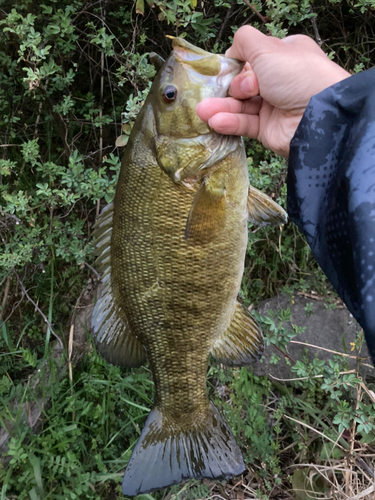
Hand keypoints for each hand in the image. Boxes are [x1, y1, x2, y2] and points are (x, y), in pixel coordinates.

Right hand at [196, 26, 350, 156]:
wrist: (318, 116)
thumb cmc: (296, 75)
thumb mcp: (267, 48)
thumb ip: (244, 42)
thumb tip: (230, 51)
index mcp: (284, 56)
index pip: (253, 58)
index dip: (239, 64)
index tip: (231, 68)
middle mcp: (279, 81)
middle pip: (243, 83)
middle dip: (230, 88)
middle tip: (229, 91)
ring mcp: (273, 106)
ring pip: (240, 105)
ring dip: (221, 107)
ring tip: (202, 111)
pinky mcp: (268, 129)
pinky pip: (244, 124)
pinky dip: (230, 122)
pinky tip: (215, 121)